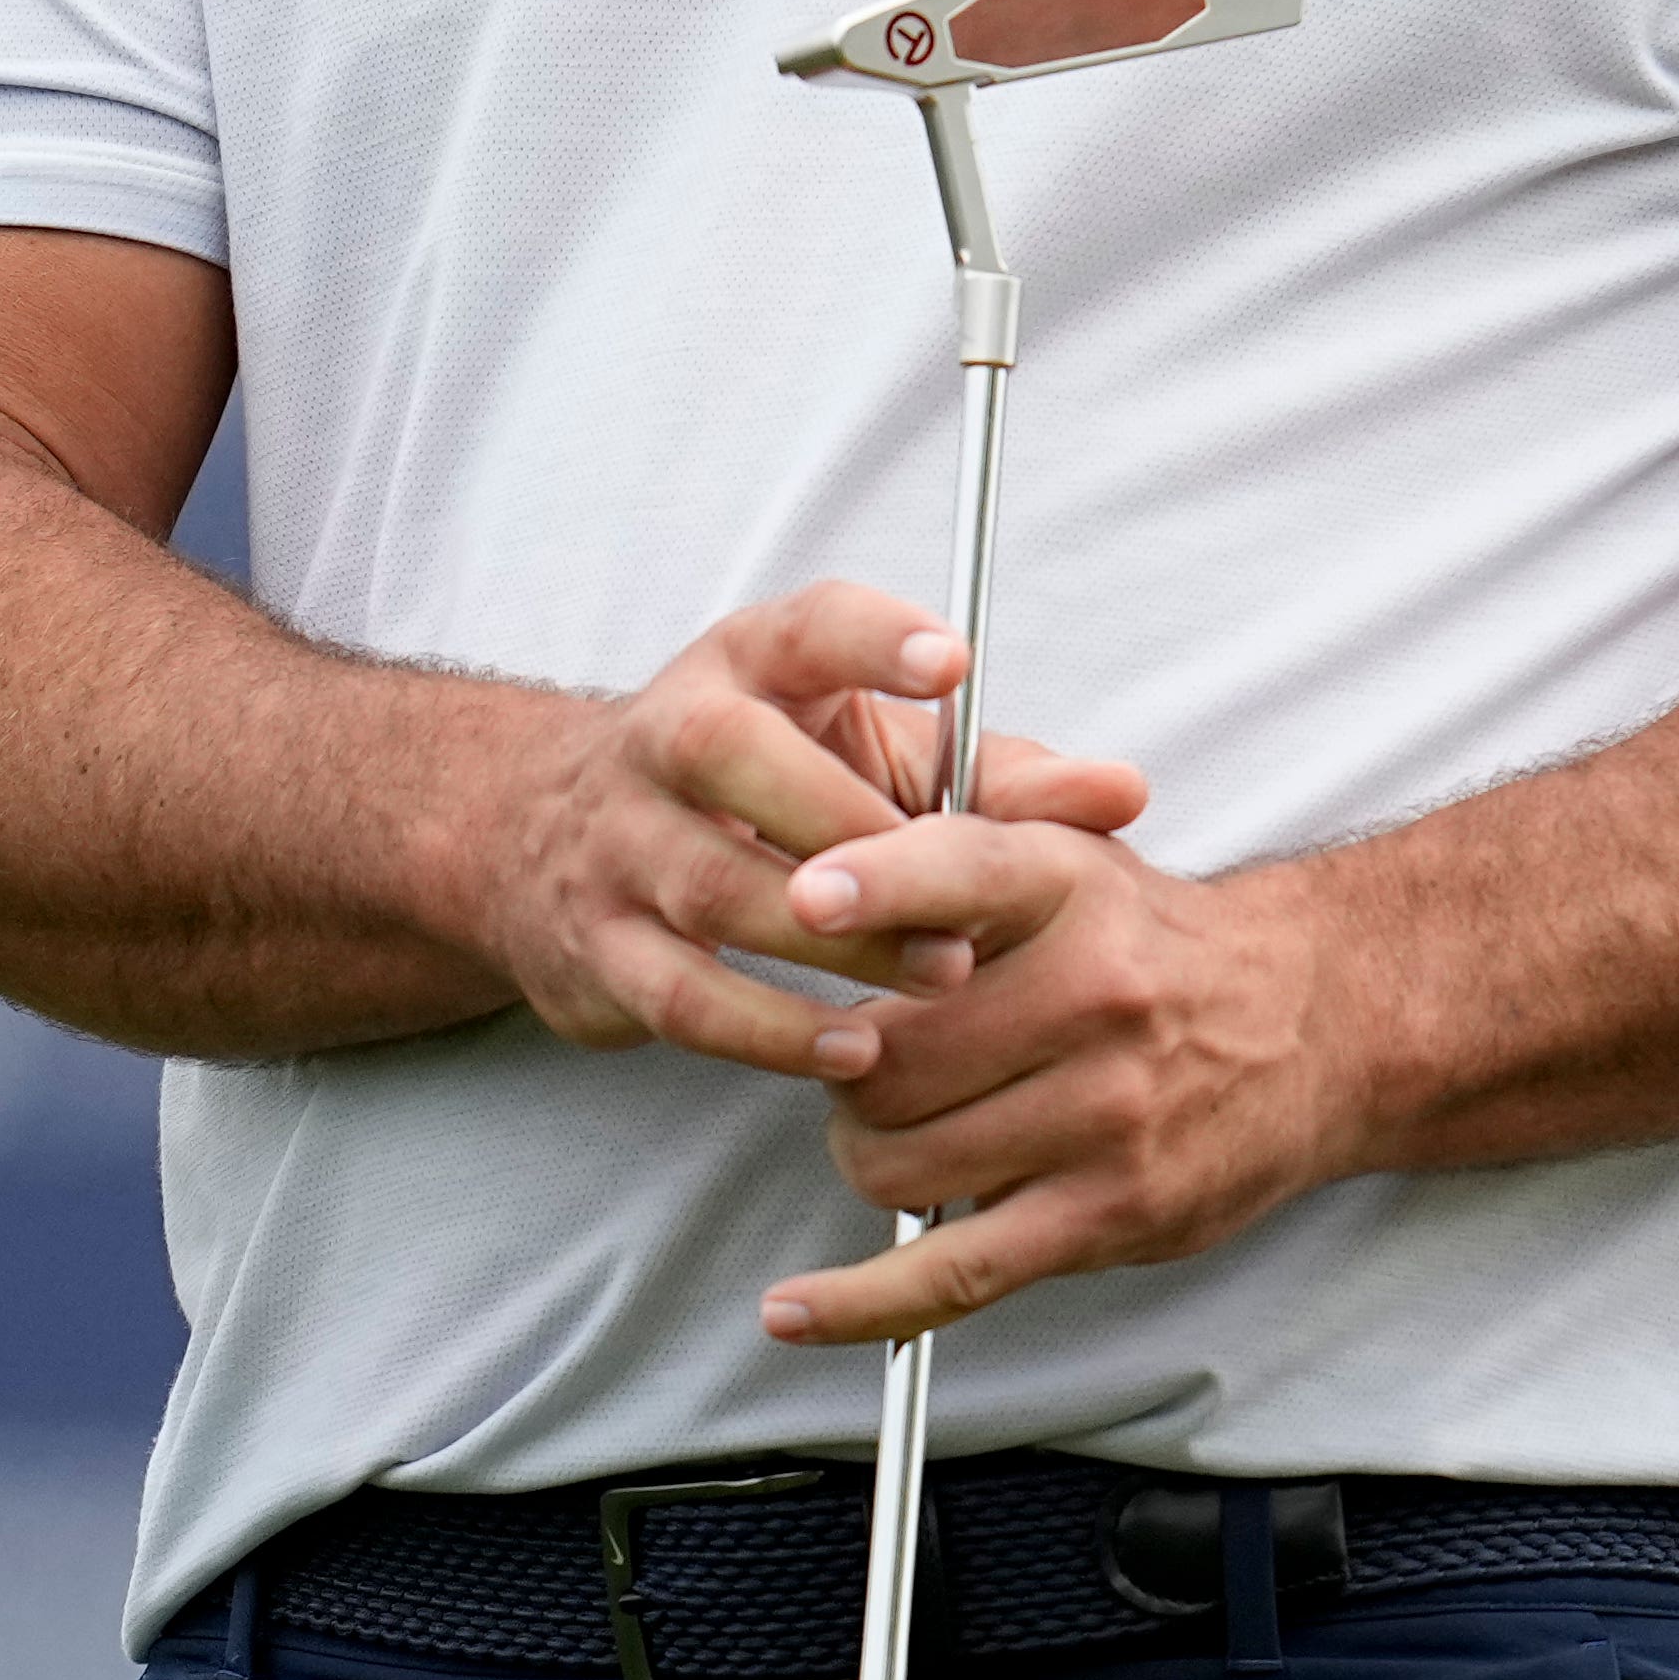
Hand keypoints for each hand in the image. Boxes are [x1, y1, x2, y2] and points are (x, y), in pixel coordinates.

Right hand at [448, 583, 1150, 1079]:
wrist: (554, 846)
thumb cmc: (769, 789)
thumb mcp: (868, 755)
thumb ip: (998, 777)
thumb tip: (1124, 794)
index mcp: (749, 664)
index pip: (806, 625)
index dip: (874, 640)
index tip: (953, 666)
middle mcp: (668, 735)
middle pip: (737, 756)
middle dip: (852, 826)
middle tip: (961, 896)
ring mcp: (621, 843)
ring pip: (718, 886)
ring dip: (836, 942)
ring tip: (941, 977)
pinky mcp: (601, 948)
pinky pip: (684, 996)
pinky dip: (770, 1031)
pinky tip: (854, 1054)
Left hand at [749, 827, 1355, 1342]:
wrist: (1319, 1021)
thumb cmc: (1156, 945)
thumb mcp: (1074, 856)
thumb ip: (954, 851)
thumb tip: (816, 888)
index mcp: (1073, 889)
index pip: (966, 873)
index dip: (879, 885)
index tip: (810, 899)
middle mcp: (1095, 994)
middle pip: (885, 1056)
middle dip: (846, 1072)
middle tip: (871, 1065)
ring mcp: (1107, 1112)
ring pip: (899, 1161)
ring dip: (870, 1158)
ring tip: (908, 1132)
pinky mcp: (1110, 1212)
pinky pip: (955, 1272)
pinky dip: (862, 1304)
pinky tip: (794, 1311)